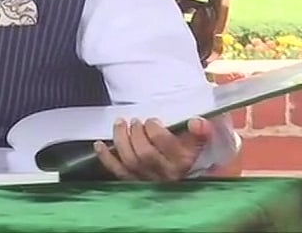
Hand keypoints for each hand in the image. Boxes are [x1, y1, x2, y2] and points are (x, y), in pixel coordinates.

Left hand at [94, 117, 211, 181]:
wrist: (187, 176)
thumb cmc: (189, 153)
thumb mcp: (199, 141)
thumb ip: (201, 131)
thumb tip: (197, 122)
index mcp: (182, 162)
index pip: (165, 145)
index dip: (154, 130)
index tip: (152, 121)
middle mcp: (165, 174)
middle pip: (144, 154)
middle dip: (136, 133)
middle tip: (135, 121)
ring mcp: (148, 180)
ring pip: (129, 161)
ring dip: (120, 139)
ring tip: (120, 124)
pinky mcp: (134, 182)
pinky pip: (117, 171)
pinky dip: (106, 157)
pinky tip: (100, 144)